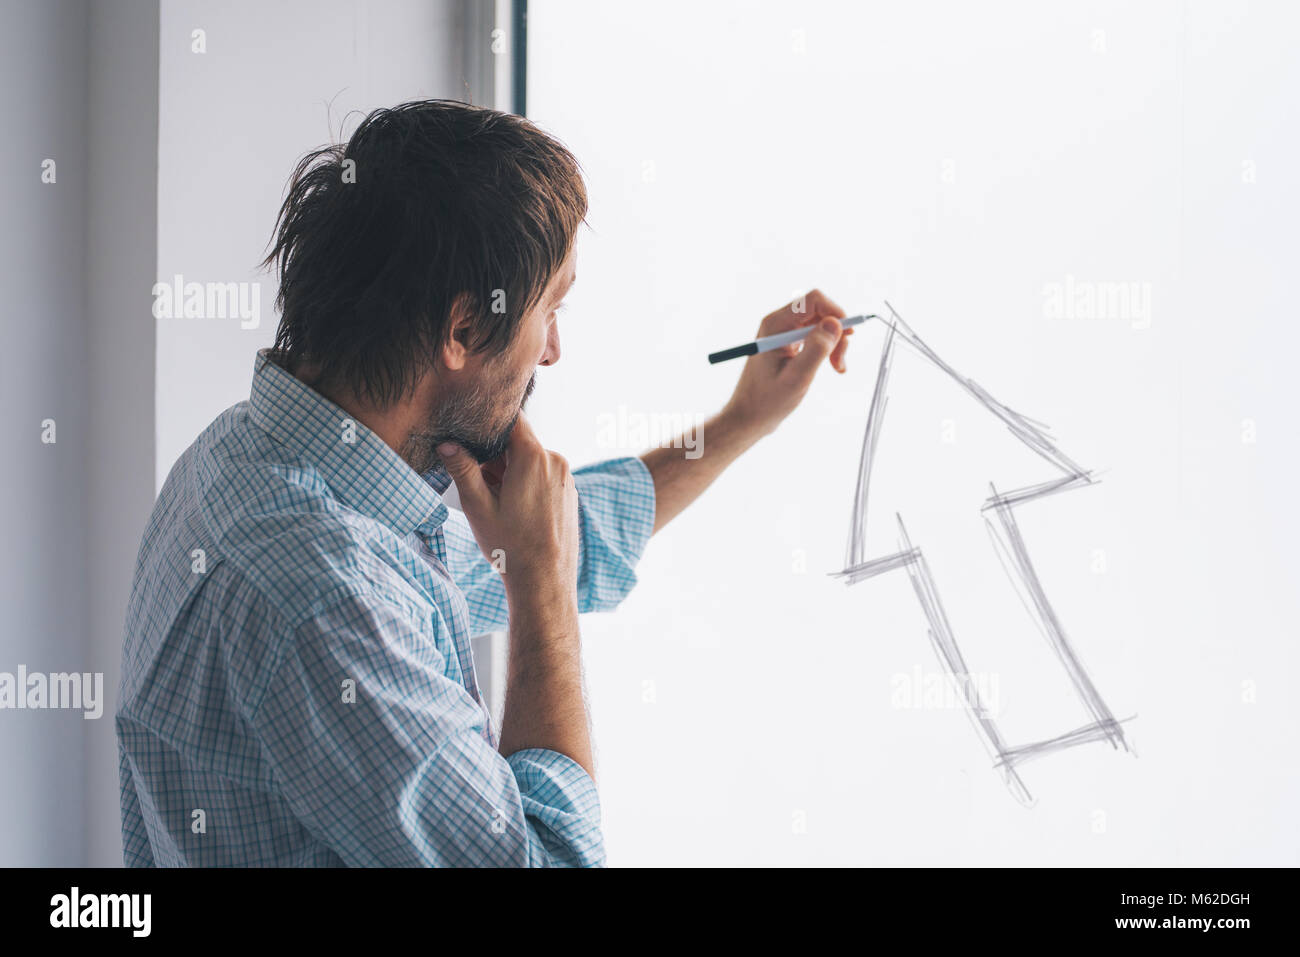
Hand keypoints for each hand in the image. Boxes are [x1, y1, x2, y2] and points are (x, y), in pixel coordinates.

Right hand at [437, 413, 578, 598]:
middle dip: (497, 458)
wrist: (545, 581)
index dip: (490, 425)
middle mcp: (555, 461)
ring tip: (499, 504)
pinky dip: (528, 485)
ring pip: (532, 461)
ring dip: (512, 473)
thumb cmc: (510, 546)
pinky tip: (518, 513)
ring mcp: (566, 478)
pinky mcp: (570, 494)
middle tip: (482, 486)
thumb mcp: (477, 506)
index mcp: (533, 457)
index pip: (513, 420)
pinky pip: (544, 477)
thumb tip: (447, 444)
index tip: (474, 437)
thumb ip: (462, 470)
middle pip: (520, 443)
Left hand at [722, 289, 851, 437]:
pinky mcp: (790, 343)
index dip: (835, 312)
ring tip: (838, 367)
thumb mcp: (796, 378)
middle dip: (837, 332)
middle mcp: (779, 323)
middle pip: (820, 311)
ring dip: (835, 343)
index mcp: (775, 325)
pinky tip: (834, 366)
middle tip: (840, 360)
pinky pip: (816, 335)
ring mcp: (784, 333)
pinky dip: (828, 349)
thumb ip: (816, 349)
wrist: (749, 417)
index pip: (813, 300)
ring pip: (821, 323)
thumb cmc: (768, 401)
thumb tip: (835, 323)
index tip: (849, 334)